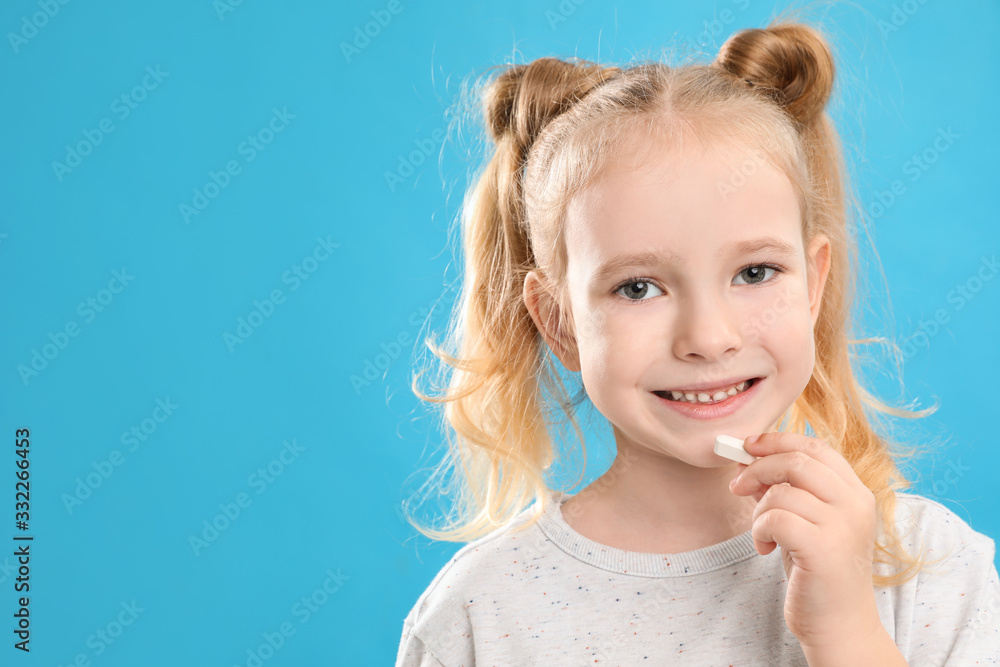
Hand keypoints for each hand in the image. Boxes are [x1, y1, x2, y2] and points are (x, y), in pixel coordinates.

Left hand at [728, 432, 882, 648]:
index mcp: (856, 493)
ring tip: (763, 534)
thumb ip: (785, 490)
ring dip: (759, 510)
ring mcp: (843, 526)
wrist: (838, 625)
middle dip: (757, 468)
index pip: (816, 446)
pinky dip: (759, 531)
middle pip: (796, 461)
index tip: (748, 446)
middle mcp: (855, 504)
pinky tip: (766, 548)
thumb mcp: (804, 522)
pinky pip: (774, 518)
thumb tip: (748, 461)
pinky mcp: (823, 548)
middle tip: (737, 486)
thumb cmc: (817, 572)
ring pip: (781, 491)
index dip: (778, 440)